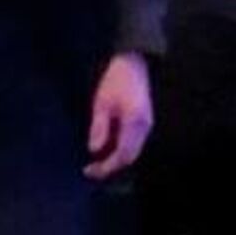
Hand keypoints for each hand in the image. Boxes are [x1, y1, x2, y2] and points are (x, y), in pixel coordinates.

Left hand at [84, 52, 152, 179]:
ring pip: (131, 152)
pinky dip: (118, 150)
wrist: (134, 64)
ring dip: (114, 159)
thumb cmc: (116, 80)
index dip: (106, 166)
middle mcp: (144, 128)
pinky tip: (105, 149)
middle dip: (110, 167)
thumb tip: (94, 150)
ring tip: (95, 162)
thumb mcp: (102, 103)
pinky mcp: (142, 123)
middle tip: (91, 170)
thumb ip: (100, 127)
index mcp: (135, 123)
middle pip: (129, 157)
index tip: (90, 170)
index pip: (122, 154)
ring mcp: (146, 126)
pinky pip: (132, 143)